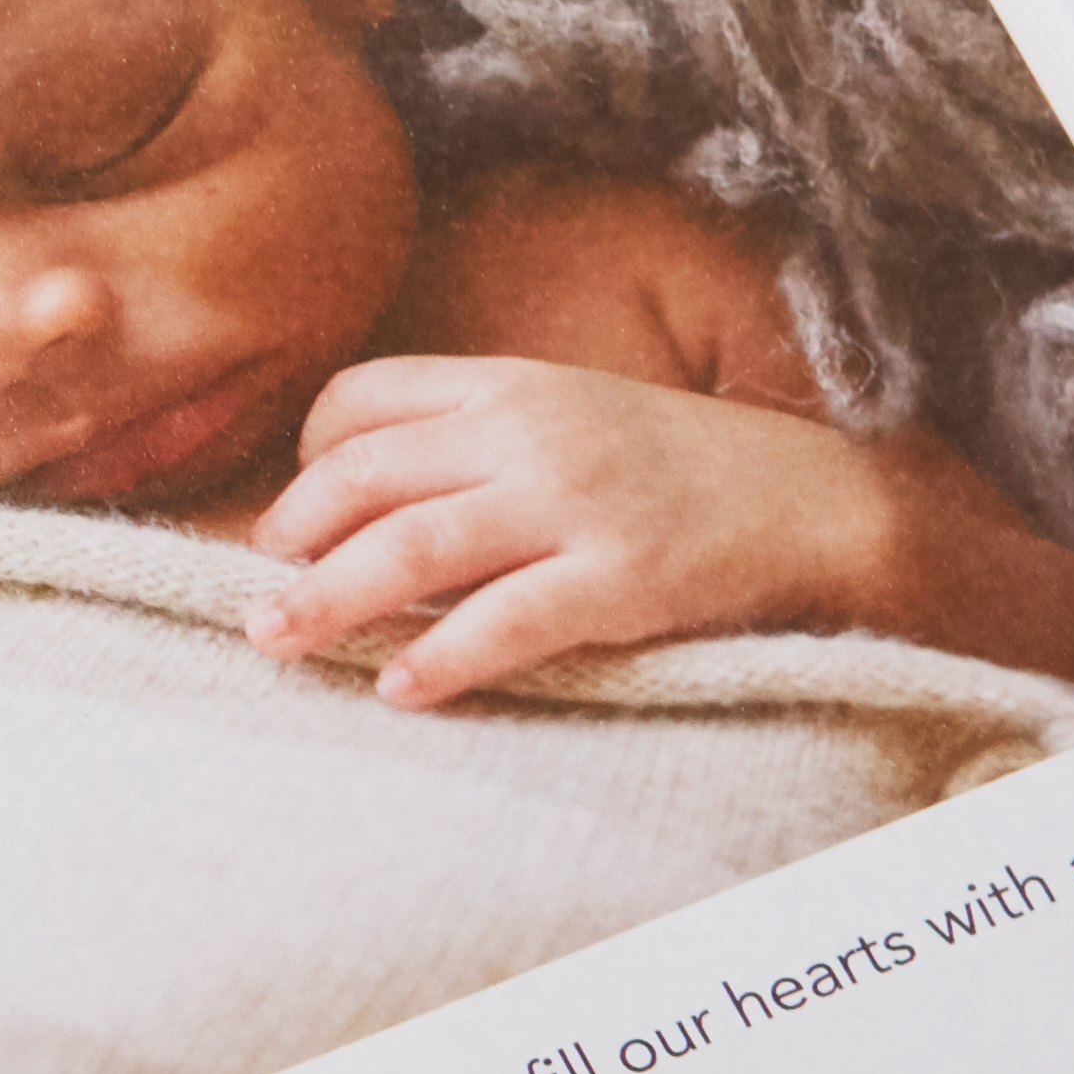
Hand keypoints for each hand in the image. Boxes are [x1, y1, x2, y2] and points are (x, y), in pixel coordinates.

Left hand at [243, 357, 925, 705]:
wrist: (822, 502)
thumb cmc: (680, 470)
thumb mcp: (574, 418)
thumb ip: (477, 443)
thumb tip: (360, 509)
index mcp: (512, 385)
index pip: (364, 399)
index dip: (306, 459)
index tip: (288, 521)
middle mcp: (533, 432)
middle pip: (363, 476)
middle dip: (289, 538)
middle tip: (251, 597)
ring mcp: (578, 503)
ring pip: (410, 548)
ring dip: (327, 601)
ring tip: (275, 641)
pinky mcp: (624, 577)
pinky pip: (506, 621)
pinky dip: (440, 658)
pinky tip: (399, 689)